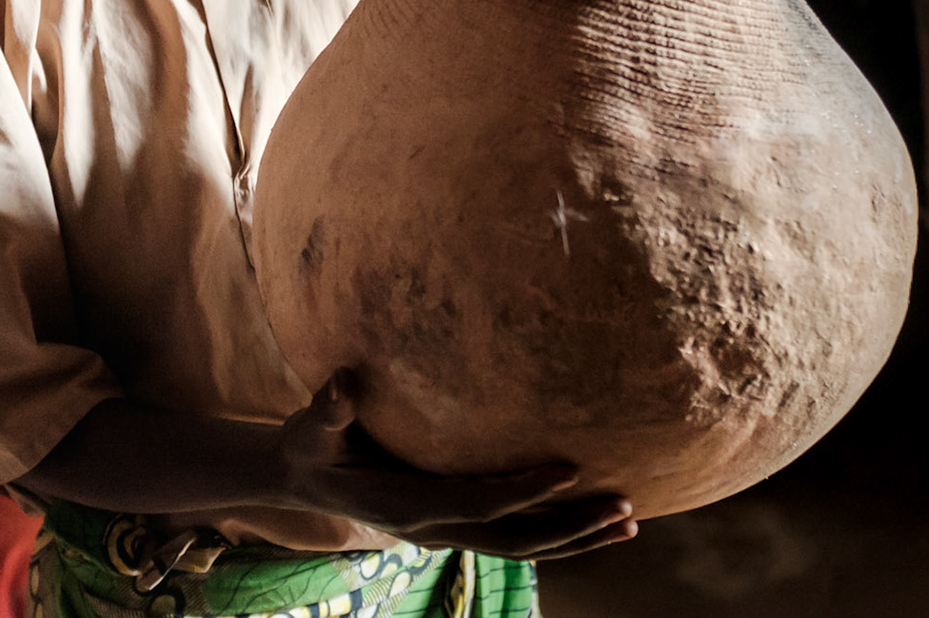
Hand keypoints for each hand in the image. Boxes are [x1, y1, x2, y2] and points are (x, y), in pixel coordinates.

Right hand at [277, 371, 637, 560]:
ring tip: (628, 522)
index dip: (525, 491)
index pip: (478, 503)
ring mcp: (447, 532)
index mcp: (407, 507)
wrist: (300, 480)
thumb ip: (329, 407)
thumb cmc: (308, 445)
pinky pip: (514, 534)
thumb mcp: (310, 427)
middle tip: (624, 509)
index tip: (572, 469)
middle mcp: (434, 529)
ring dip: (576, 536)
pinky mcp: (455, 523)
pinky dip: (557, 530)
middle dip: (571, 528)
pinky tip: (591, 515)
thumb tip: (342, 382)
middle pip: (515, 541)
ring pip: (522, 546)